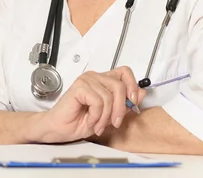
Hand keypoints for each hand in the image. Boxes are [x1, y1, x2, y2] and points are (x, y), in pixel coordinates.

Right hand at [26, 66, 146, 143]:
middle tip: (114, 123)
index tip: (133, 102)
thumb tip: (142, 92)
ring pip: (110, 97)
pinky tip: (90, 120)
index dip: (133, 85)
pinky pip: (98, 101)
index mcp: (103, 80)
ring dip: (106, 117)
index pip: (125, 72)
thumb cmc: (80, 121)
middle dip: (120, 109)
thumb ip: (124, 103)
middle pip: (120, 86)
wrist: (60, 129)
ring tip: (98, 125)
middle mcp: (95, 77)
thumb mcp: (110, 115)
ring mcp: (86, 80)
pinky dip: (97, 116)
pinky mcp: (79, 87)